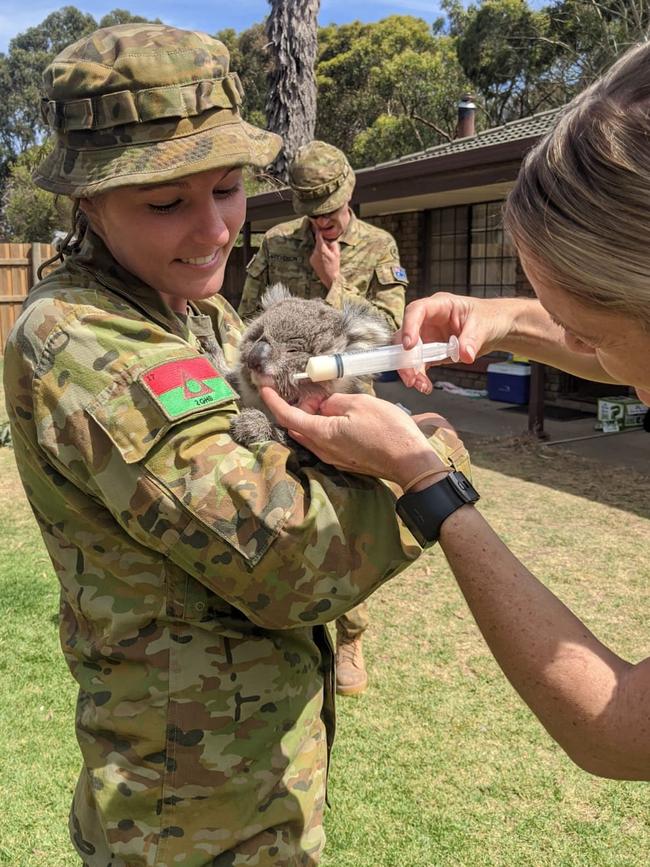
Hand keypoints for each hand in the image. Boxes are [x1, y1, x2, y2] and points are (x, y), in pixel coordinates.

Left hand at [260, 387, 449, 489]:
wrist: (410, 462)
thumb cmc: (388, 430)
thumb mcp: (359, 404)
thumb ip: (334, 402)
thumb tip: (324, 406)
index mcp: (322, 434)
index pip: (287, 417)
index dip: (273, 401)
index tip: (264, 388)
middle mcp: (322, 450)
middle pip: (297, 427)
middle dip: (297, 408)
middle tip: (313, 393)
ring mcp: (333, 458)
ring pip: (311, 435)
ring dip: (311, 418)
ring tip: (328, 402)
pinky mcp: (345, 461)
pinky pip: (324, 442)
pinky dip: (323, 427)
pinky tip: (339, 416)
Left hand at [309, 231, 340, 288]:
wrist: (329, 277)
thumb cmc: (334, 266)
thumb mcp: (337, 253)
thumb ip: (333, 244)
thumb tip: (330, 238)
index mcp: (322, 249)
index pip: (318, 237)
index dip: (319, 231)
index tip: (318, 227)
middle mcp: (315, 252)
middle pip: (318, 243)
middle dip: (323, 243)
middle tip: (329, 248)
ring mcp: (312, 257)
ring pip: (316, 249)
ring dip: (321, 250)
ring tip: (327, 257)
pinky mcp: (311, 261)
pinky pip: (315, 254)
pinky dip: (318, 255)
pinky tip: (323, 261)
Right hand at [397, 293, 513, 393]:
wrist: (496, 328)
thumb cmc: (489, 318)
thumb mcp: (483, 326)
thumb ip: (472, 340)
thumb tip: (464, 355)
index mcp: (439, 306)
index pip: (416, 311)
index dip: (409, 327)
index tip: (409, 346)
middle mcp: (428, 321)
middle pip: (405, 335)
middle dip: (405, 357)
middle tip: (410, 376)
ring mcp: (428, 336)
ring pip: (409, 353)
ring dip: (411, 370)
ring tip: (420, 385)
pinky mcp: (431, 352)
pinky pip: (419, 364)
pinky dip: (420, 376)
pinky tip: (425, 386)